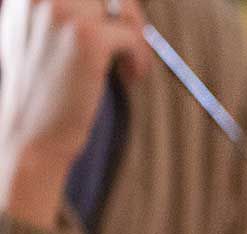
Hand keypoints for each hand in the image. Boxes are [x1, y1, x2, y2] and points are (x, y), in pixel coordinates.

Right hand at [0, 0, 149, 227]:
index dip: (108, 5)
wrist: (30, 134)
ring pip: (123, 7)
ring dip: (136, 34)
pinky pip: (134, 35)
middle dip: (126, 15)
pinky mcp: (88, 37)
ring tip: (128, 65)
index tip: (117, 25)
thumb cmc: (42, 92)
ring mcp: (64, 12)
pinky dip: (140, 57)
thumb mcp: (43, 39)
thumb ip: (69, 14)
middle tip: (131, 44)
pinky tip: (131, 77)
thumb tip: (119, 5)